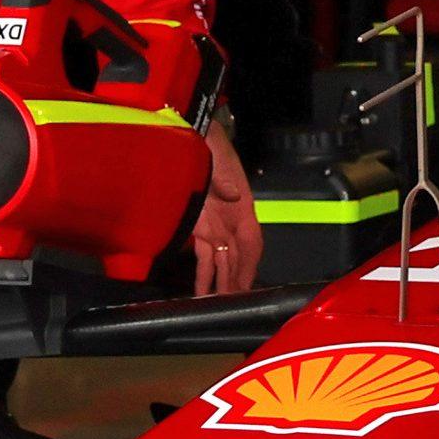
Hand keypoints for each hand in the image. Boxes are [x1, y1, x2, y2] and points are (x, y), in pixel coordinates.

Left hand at [189, 118, 262, 296]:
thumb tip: (233, 196)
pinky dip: (202, 272)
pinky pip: (203, 253)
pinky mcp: (197, 223)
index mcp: (241, 206)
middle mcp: (230, 219)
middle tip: (230, 308)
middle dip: (234, 283)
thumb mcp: (217, 157)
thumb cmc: (206, 142)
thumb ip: (224, 178)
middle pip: (236, 257)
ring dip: (219, 283)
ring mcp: (214, 223)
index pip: (251, 241)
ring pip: (220, 260)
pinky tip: (199, 289)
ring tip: (214, 306)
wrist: (187, 130)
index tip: (247, 287)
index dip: (250, 265)